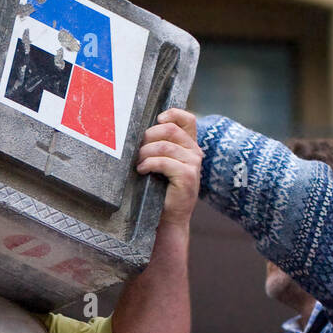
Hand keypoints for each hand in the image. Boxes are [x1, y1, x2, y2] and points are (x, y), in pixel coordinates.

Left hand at [137, 107, 201, 228]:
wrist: (170, 218)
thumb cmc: (162, 191)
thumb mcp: (163, 164)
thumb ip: (160, 147)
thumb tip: (138, 132)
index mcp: (190, 146)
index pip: (187, 119)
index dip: (172, 114)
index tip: (157, 121)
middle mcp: (195, 152)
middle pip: (170, 130)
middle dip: (149, 137)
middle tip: (138, 150)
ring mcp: (193, 164)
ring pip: (164, 146)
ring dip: (145, 153)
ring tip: (138, 163)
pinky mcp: (187, 176)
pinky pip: (163, 162)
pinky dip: (149, 164)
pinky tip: (142, 170)